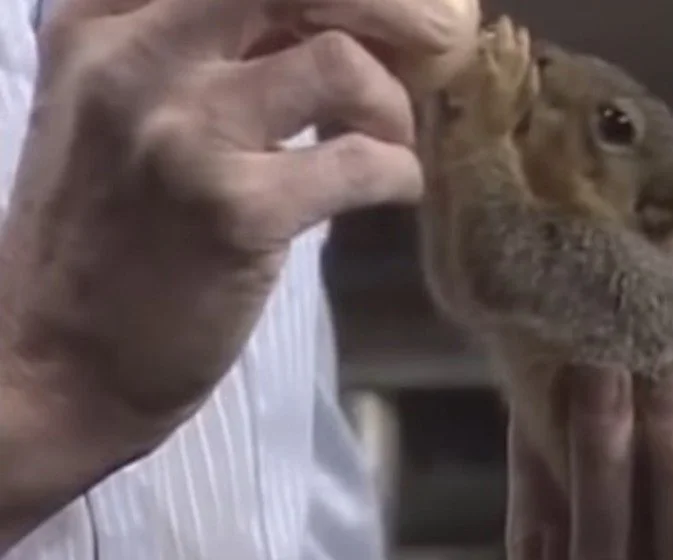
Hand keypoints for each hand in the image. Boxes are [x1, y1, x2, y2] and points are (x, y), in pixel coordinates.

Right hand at [0, 0, 476, 438]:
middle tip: (436, 39)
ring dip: (391, 105)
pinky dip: (398, 174)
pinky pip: (359, 161)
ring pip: (337, 59)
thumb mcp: (131, 113)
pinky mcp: (233, 213)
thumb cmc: (108, 237)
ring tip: (388, 142)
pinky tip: (391, 190)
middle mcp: (133, 57)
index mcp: (103, 21)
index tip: (372, 11)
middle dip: (391, 3)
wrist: (57, 363)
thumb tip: (341, 21)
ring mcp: (181, 133)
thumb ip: (217, 54)